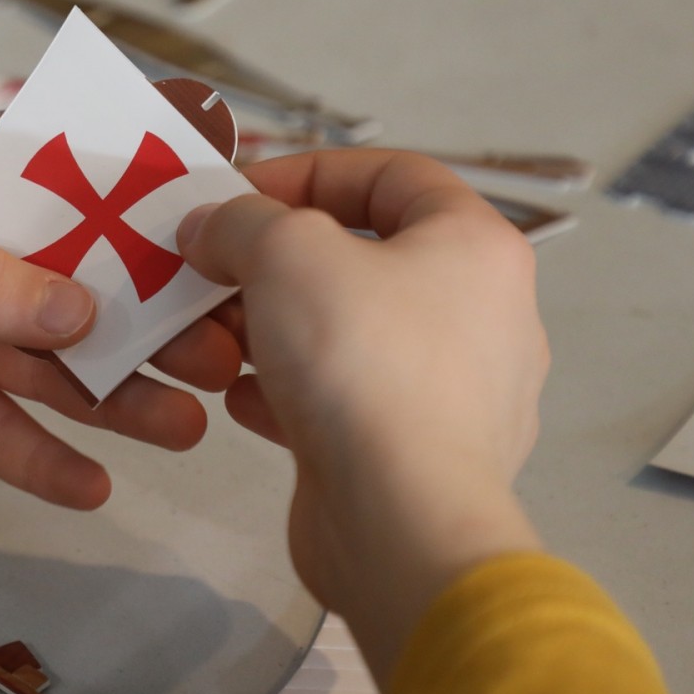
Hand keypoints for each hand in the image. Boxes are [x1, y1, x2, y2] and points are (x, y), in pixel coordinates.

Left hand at [0, 115, 242, 509]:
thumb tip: (84, 308)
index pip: (56, 165)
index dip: (133, 179)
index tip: (215, 197)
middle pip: (77, 275)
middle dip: (147, 309)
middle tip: (220, 344)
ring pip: (54, 361)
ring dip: (118, 393)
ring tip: (185, 422)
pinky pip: (2, 431)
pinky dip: (46, 457)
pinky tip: (97, 485)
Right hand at [177, 149, 547, 679]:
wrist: (401, 521)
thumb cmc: (361, 362)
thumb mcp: (284, 253)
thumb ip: (240, 221)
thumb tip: (210, 228)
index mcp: (476, 245)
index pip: (392, 174)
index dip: (308, 172)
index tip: (237, 196)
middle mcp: (484, 313)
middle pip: (366, 258)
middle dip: (278, 262)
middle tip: (215, 271)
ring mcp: (461, 392)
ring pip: (352, 334)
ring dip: (275, 330)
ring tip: (215, 339)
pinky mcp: (424, 455)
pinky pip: (352, 401)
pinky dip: (294, 393)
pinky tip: (243, 400)